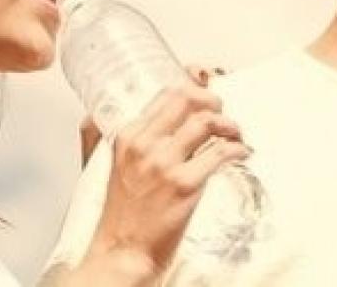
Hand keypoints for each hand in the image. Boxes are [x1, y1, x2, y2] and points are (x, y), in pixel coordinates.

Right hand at [83, 64, 248, 276]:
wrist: (123, 251)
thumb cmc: (117, 215)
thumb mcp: (96, 167)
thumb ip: (95, 136)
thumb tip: (96, 113)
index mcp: (126, 136)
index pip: (165, 93)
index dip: (192, 85)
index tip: (206, 88)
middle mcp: (144, 145)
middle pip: (187, 98)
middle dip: (213, 100)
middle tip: (222, 113)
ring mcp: (164, 164)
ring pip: (207, 122)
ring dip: (230, 125)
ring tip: (236, 135)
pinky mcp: (185, 185)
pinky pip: (220, 153)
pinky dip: (237, 149)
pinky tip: (240, 154)